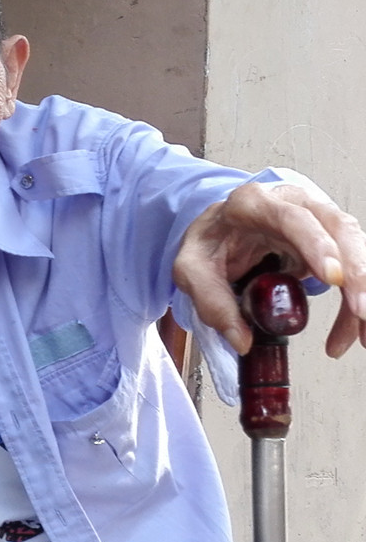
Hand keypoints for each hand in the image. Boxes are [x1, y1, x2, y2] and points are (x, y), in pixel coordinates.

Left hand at [173, 182, 365, 356]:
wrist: (219, 231)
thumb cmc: (210, 241)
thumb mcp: (191, 269)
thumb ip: (211, 301)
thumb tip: (241, 339)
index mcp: (253, 203)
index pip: (293, 219)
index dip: (317, 245)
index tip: (332, 277)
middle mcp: (293, 203)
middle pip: (338, 229)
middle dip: (356, 272)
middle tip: (360, 311)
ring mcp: (316, 219)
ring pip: (354, 248)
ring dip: (362, 291)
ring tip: (361, 333)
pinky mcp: (330, 240)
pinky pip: (351, 268)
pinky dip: (355, 300)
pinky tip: (353, 328)